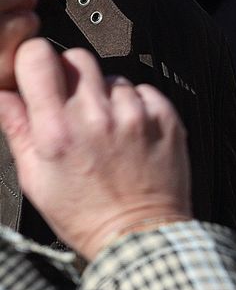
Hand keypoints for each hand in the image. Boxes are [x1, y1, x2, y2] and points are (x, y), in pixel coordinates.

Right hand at [0, 40, 190, 258]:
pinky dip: (134, 104)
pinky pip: (143, 91)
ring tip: (102, 128)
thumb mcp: (35, 177)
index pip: (39, 58)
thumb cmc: (85, 213)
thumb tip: (2, 94)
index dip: (34, 60)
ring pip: (112, 76)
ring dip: (103, 94)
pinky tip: (127, 131)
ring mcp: (134, 115)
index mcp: (57, 129)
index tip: (35, 71)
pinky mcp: (165, 117)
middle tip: (69, 103)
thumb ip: (17, 128)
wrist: (139, 232)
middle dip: (68, 73)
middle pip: (78, 57)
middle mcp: (97, 115)